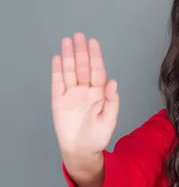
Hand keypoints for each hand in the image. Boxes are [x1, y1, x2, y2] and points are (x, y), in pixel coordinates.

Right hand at [51, 32, 119, 155]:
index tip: (93, 43)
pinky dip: (57, 71)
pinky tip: (58, 58)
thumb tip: (113, 81)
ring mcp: (71, 95)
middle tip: (79, 35)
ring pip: (69, 71)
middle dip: (81, 51)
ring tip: (67, 41)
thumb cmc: (97, 137)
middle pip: (82, 67)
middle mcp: (85, 91)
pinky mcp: (59, 101)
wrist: (81, 151)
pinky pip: (57, 83)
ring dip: (69, 56)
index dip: (95, 57)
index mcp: (99, 94)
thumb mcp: (109, 120)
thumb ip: (112, 101)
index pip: (97, 71)